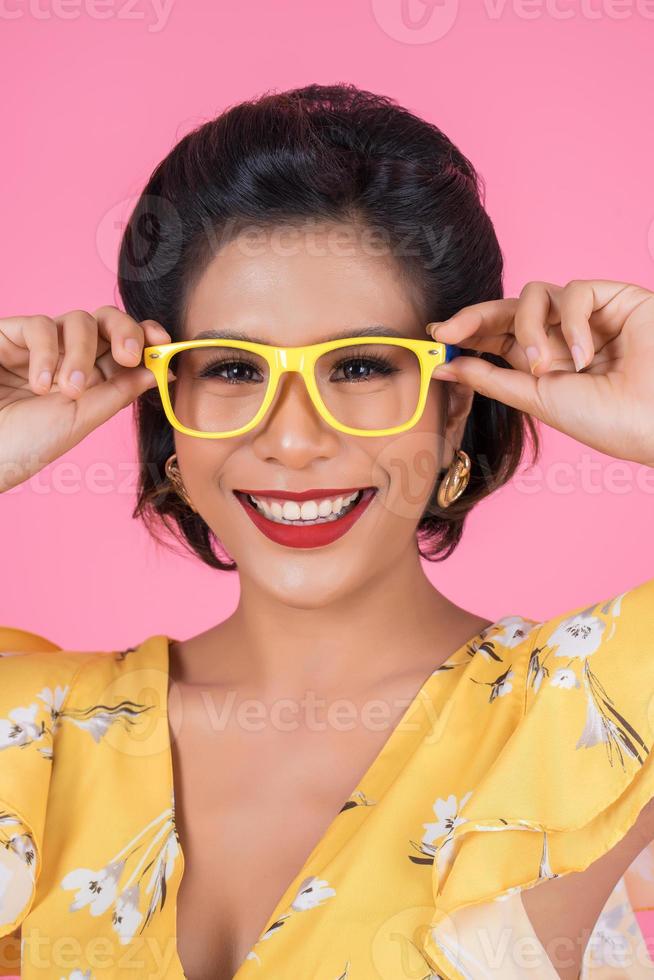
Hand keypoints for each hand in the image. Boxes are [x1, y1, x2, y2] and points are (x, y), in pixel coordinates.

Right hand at [0, 306, 171, 491]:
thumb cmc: (27, 444)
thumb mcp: (81, 420)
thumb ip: (118, 393)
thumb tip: (160, 371)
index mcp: (94, 377)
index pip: (125, 345)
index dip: (146, 337)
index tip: (162, 343)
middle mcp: (70, 356)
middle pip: (107, 321)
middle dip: (125, 331)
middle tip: (129, 354)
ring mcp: (40, 345)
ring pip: (78, 321)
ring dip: (81, 354)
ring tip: (69, 390)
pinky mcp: (9, 336)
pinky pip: (40, 326)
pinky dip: (46, 355)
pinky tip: (39, 385)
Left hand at [427, 279, 653, 466]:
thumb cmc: (606, 421)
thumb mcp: (538, 400)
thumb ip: (493, 379)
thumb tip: (447, 365)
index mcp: (541, 361)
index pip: (495, 335)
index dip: (465, 332)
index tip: (435, 337)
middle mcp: (560, 335)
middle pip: (508, 309)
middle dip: (474, 317)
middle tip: (449, 331)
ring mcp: (587, 316)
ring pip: (535, 295)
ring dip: (529, 329)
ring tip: (544, 366)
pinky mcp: (614, 298)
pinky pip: (574, 291)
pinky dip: (573, 323)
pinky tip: (585, 356)